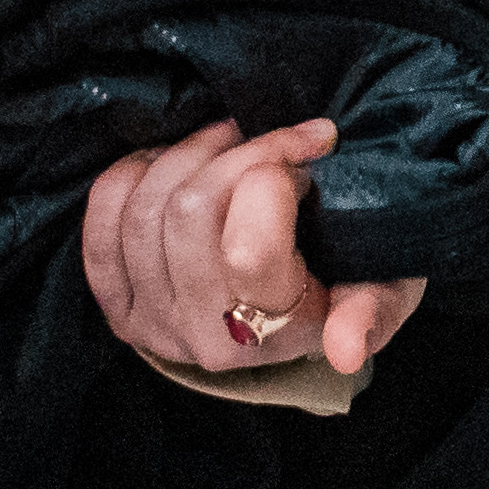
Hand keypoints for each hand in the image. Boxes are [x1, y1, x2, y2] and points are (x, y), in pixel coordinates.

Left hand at [81, 118, 428, 380]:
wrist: (290, 314)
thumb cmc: (348, 279)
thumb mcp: (386, 289)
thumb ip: (372, 312)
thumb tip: (347, 348)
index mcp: (274, 334)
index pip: (250, 250)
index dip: (274, 171)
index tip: (311, 147)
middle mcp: (201, 336)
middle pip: (191, 212)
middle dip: (236, 150)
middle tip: (273, 139)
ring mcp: (149, 321)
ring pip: (145, 207)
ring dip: (191, 152)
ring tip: (232, 142)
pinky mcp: (115, 300)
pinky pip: (103, 217)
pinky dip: (137, 172)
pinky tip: (178, 164)